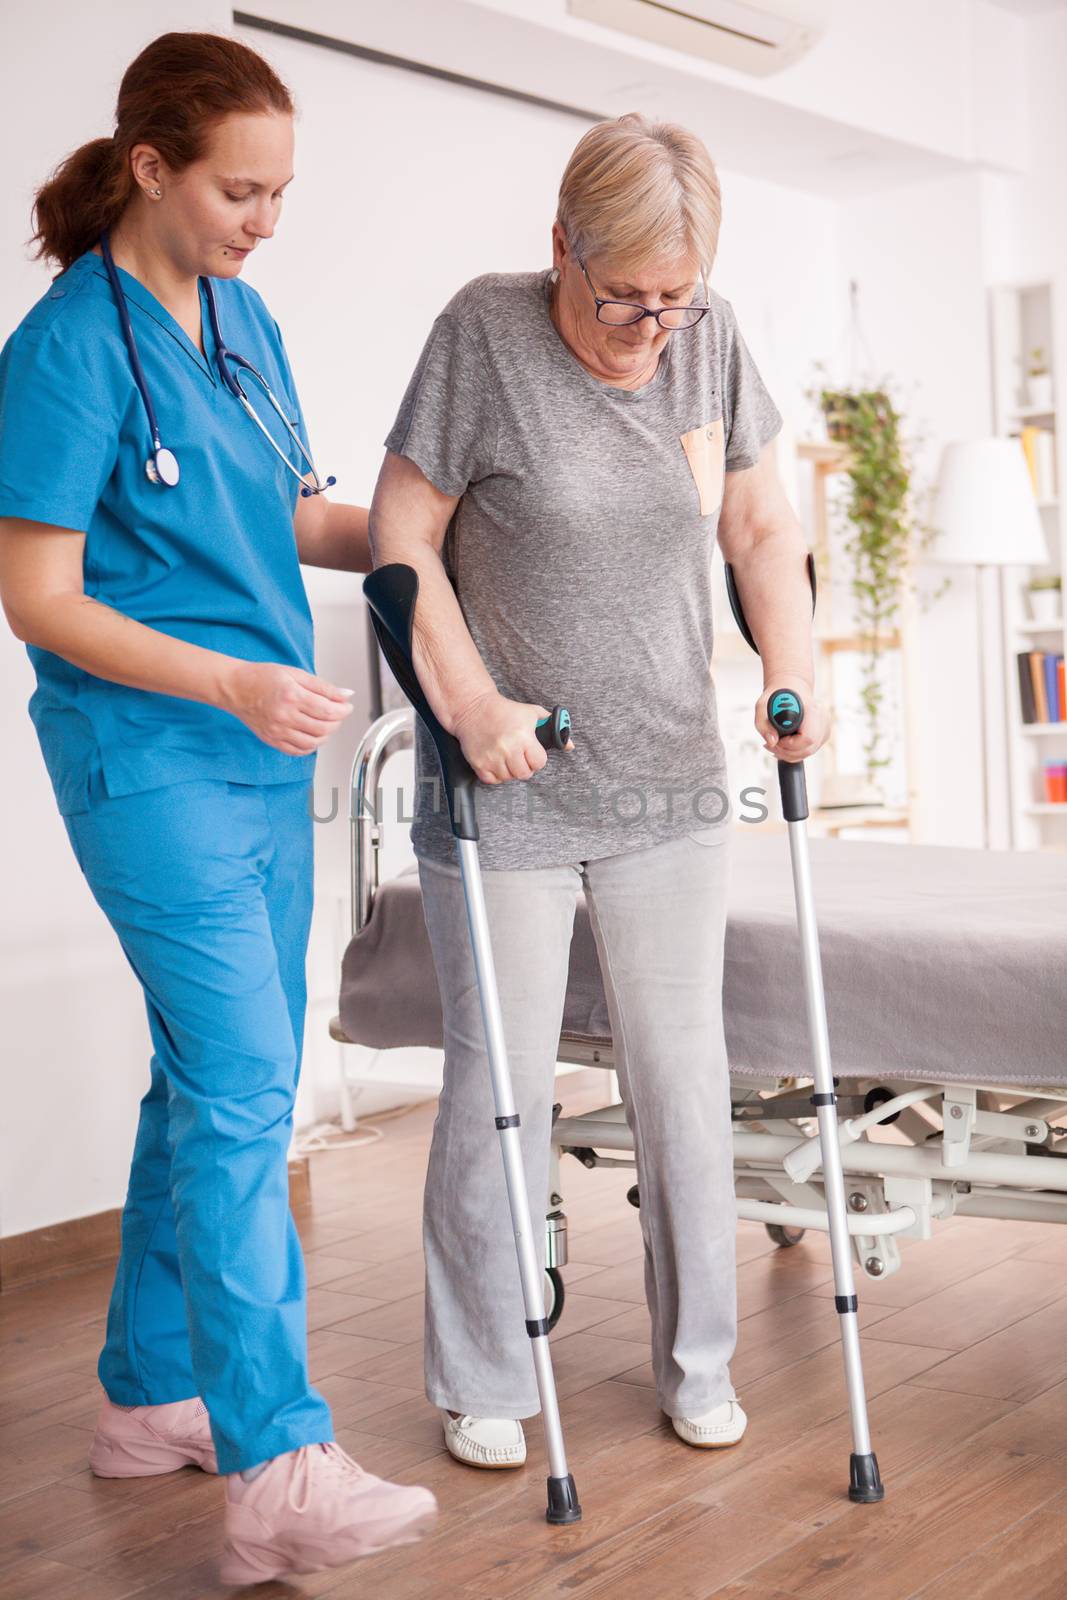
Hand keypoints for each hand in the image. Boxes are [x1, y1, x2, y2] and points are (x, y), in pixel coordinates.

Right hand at [225, 661, 354, 753]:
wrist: (235, 688)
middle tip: (338, 713)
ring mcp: (277, 731)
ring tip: (326, 724)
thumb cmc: (262, 678)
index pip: (328, 711)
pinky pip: (298, 751)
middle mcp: (284, 716)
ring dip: (326, 735)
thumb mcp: (296, 674)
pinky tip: (312, 735)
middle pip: (323, 728)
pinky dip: (311, 746)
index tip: (347, 706)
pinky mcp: (272, 740)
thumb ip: (323, 686)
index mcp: (291, 696)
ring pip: (313, 743)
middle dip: (337, 722)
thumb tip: (346, 695)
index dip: (343, 710)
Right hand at [453, 689, 573, 783]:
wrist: (474, 708)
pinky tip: (497, 762)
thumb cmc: (505, 710)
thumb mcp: (532, 713)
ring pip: (509, 778)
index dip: (537, 759)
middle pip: (524, 774)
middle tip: (520, 757)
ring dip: (510, 771)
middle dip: (525, 767)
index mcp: (523, 736)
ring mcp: (492, 757)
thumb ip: (553, 726)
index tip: (532, 754)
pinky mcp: (479, 763)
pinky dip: (496, 775)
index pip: (539, 763)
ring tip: (507, 757)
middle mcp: (508, 748)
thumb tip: (569, 745)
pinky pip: (493, 780)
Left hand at [756, 676, 829, 763]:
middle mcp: (822, 719)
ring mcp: (825, 727)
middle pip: (808, 749)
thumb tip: (772, 742)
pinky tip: (785, 745)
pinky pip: (810, 750)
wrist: (792, 688)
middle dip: (787, 752)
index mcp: (811, 709)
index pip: (807, 738)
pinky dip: (795, 752)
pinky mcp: (823, 734)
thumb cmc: (777, 697)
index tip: (777, 739)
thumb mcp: (762, 706)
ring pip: (809, 752)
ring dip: (789, 754)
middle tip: (771, 745)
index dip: (790, 744)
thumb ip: (763, 724)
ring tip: (775, 745)